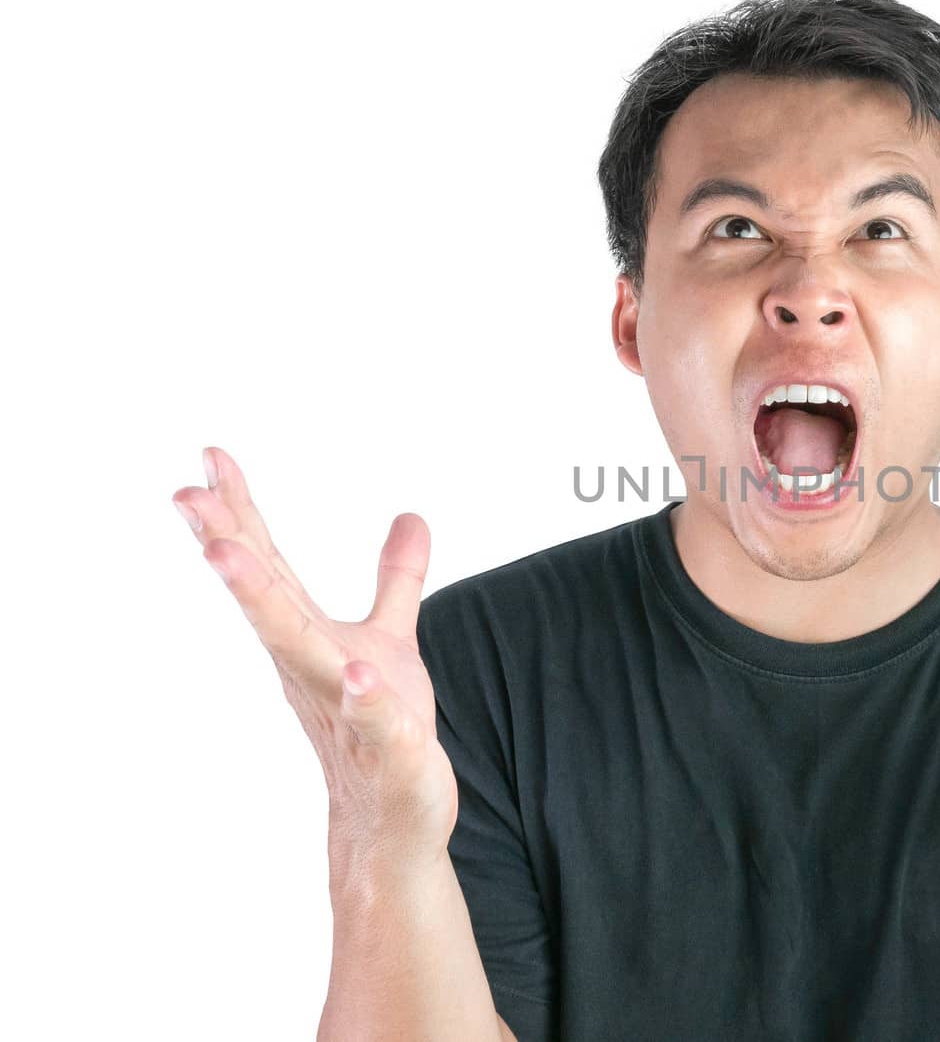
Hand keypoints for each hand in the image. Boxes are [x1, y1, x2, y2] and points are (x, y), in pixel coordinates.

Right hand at [173, 446, 455, 869]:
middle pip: (266, 599)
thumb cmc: (380, 730)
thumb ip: (397, 580)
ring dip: (264, 604)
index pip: (270, 566)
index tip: (209, 457)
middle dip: (229, 544)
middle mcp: (313, 668)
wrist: (389, 824)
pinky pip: (374, 721)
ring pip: (302, 652)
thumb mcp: (391, 641)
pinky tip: (356, 673)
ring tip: (229, 554)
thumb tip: (412, 517)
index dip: (241, 513)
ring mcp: (344, 709)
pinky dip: (364, 697)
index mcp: (309, 638)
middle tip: (186, 496)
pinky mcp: (387, 751)